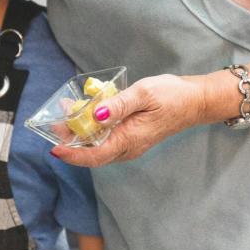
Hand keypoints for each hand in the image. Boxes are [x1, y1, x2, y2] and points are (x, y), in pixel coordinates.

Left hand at [51, 73, 207, 167]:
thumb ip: (118, 104)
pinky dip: (93, 129)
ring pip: (99, 146)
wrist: (195, 101)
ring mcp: (130, 145)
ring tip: (68, 113)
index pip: (94, 156)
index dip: (72, 154)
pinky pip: (107, 139)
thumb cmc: (172, 96)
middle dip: (71, 140)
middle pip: (92, 152)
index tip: (54, 148)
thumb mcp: (143, 94)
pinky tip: (87, 112)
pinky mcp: (132, 138)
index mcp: (129, 139)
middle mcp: (128, 148)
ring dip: (81, 133)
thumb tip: (95, 114)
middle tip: (56, 122)